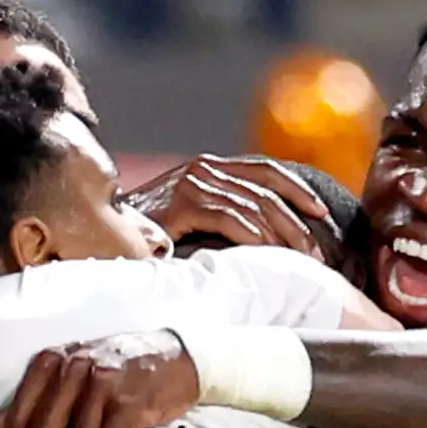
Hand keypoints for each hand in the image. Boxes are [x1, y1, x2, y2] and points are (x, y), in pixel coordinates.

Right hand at [131, 156, 343, 260]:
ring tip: (299, 260)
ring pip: (254, 206)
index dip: (297, 189)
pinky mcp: (182, 203)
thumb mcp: (195, 220)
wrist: (106, 238)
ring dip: (282, 235)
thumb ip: (225, 215)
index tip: (320, 213)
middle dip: (296, 222)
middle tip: (315, 252)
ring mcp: (192, 182)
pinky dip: (253, 236)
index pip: (264, 171)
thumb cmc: (153, 237)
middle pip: (266, 190)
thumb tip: (269, 235)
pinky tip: (267, 253)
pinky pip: (229, 218)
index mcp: (209, 167)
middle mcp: (203, 168)